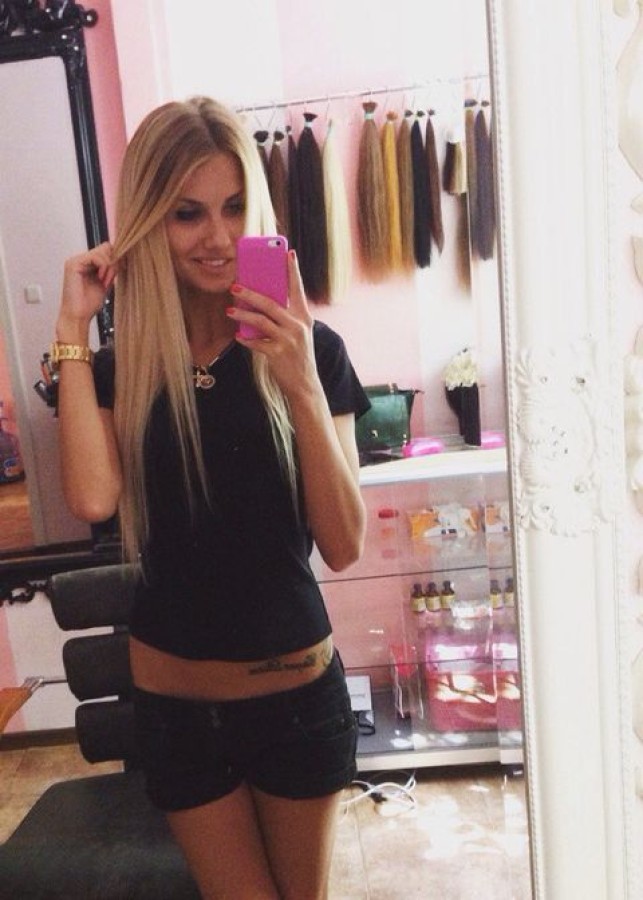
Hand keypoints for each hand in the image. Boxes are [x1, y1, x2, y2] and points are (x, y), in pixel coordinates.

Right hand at [57, 242, 116, 341]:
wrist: (78, 316)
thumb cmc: (89, 304)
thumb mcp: (106, 283)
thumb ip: (112, 270)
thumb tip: (123, 258)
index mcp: (87, 264)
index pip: (106, 250)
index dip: (116, 259)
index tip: (121, 271)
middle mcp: (81, 260)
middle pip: (105, 248)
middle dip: (113, 262)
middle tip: (110, 279)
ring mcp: (76, 260)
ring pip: (102, 250)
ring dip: (109, 266)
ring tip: (104, 281)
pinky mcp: (73, 264)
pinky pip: (96, 256)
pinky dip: (103, 267)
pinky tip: (100, 278)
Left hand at [229, 250, 319, 399]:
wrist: (305, 383)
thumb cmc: (297, 355)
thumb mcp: (297, 333)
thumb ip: (284, 318)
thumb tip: (260, 304)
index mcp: (304, 316)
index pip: (298, 289)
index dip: (293, 270)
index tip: (288, 252)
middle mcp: (298, 325)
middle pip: (271, 303)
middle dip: (251, 293)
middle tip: (235, 285)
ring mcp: (288, 339)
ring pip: (261, 320)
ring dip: (243, 314)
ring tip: (230, 309)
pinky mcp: (278, 353)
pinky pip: (256, 342)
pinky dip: (246, 339)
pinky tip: (238, 336)